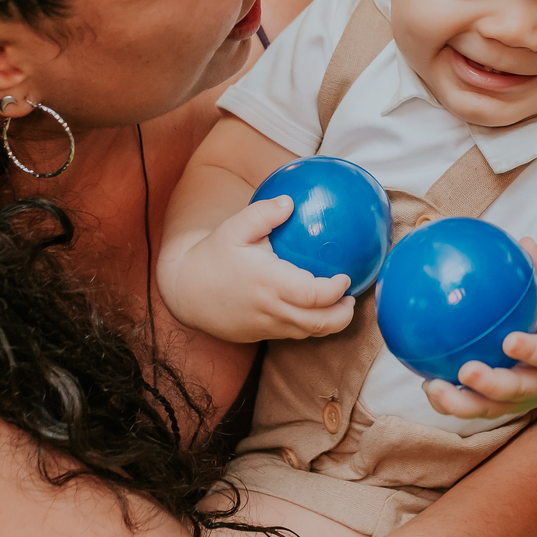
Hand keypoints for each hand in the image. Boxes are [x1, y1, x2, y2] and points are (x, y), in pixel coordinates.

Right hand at [164, 194, 355, 342]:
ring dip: (328, 322)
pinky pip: (291, 334)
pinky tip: (313, 309)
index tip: (346, 277)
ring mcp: (265, 326)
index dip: (336, 290)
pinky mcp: (259, 334)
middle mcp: (270, 309)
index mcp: (268, 283)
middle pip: (318, 323)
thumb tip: (291, 201)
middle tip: (351, 298)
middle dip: (342, 315)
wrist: (185, 290)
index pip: (313, 295)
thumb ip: (263, 213)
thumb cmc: (213, 254)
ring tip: (340, 305)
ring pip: (307, 333)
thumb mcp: (234, 228)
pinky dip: (308, 325)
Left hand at [423, 240, 536, 421]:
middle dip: (489, 384)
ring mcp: (514, 402)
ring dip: (459, 403)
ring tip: (432, 386)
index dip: (529, 350)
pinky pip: (468, 409)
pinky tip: (426, 384)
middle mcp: (535, 384)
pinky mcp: (495, 409)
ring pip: (487, 409)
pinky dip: (447, 402)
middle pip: (514, 391)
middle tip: (467, 371)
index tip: (510, 341)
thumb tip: (523, 241)